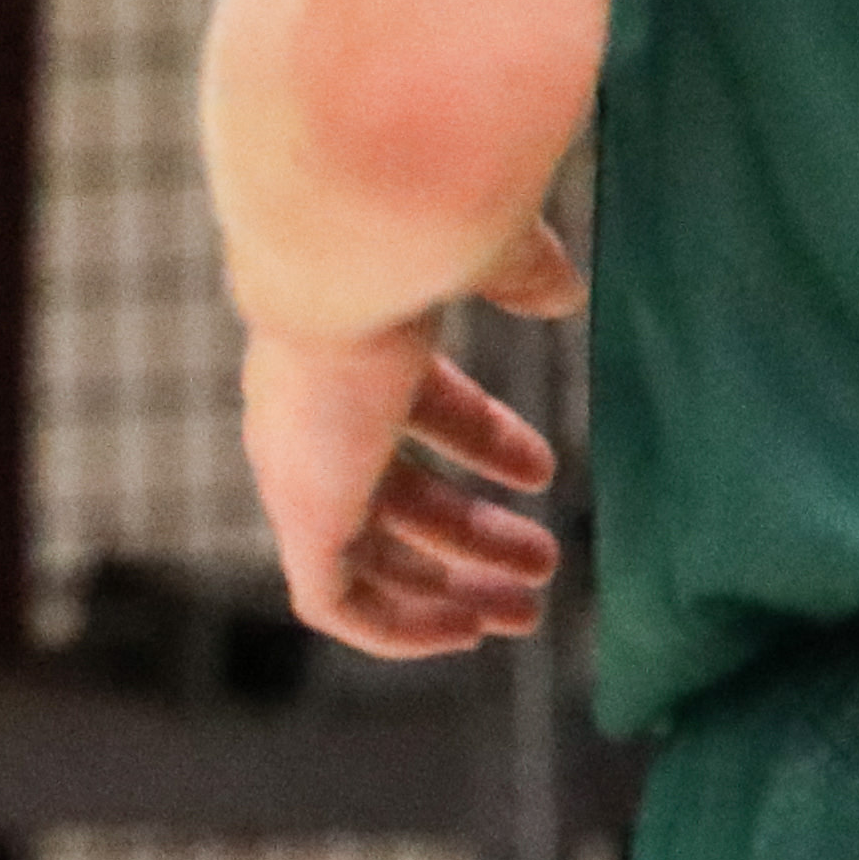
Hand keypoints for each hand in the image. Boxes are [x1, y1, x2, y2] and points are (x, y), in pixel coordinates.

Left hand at [244, 217, 579, 663]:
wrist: (344, 241)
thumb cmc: (413, 225)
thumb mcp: (483, 249)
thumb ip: (519, 269)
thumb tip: (559, 291)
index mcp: (350, 341)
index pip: (410, 406)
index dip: (478, 439)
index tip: (541, 472)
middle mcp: (310, 410)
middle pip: (389, 492)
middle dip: (466, 534)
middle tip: (542, 568)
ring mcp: (299, 463)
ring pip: (365, 554)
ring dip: (445, 587)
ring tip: (521, 613)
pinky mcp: (300, 510)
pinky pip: (332, 599)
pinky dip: (394, 626)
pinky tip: (461, 634)